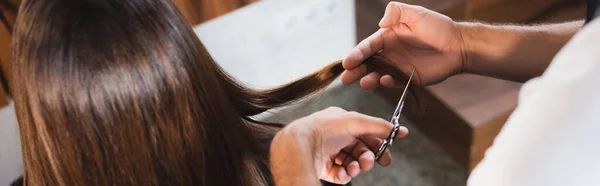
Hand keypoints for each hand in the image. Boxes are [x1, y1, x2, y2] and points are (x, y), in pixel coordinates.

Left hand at [270, 107, 408, 184]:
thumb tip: (402, 131)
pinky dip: (345, 174)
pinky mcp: (323, 169)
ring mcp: (328, 153)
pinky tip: (343, 171)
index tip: (388, 152)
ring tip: (356, 167)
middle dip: (368, 157)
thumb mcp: (356, 122)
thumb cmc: (324, 128)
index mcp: (341, 122)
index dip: (377, 143)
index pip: (365, 133)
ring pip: (352, 163)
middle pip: (360, 150)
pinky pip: (341, 174)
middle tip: (374, 162)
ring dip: (358, 166)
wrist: (299, 146)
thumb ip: (379, 126)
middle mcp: (334, 137)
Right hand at [341, 2, 465, 87]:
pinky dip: (386, 83)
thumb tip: (380, 23)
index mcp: (387, 37)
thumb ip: (395, 12)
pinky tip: (383, 81)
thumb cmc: (437, 27)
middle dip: (355, 71)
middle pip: (367, 63)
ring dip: (367, 79)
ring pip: (377, 74)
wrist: (458, 45)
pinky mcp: (407, 78)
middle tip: (345, 79)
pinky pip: (393, 82)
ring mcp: (397, 67)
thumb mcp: (415, 13)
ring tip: (362, 83)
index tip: (347, 62)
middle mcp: (389, 53)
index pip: (367, 47)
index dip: (356, 54)